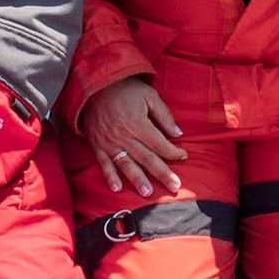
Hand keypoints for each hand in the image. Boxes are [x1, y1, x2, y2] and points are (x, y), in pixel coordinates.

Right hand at [80, 76, 185, 197]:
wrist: (94, 85)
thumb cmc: (125, 89)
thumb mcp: (149, 96)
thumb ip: (163, 115)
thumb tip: (178, 133)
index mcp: (137, 122)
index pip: (159, 143)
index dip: (172, 151)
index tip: (183, 156)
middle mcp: (123, 135)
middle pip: (146, 158)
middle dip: (162, 173)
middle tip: (174, 188)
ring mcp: (109, 142)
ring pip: (126, 164)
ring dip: (138, 179)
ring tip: (147, 193)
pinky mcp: (98, 145)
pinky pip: (104, 163)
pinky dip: (110, 176)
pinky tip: (117, 189)